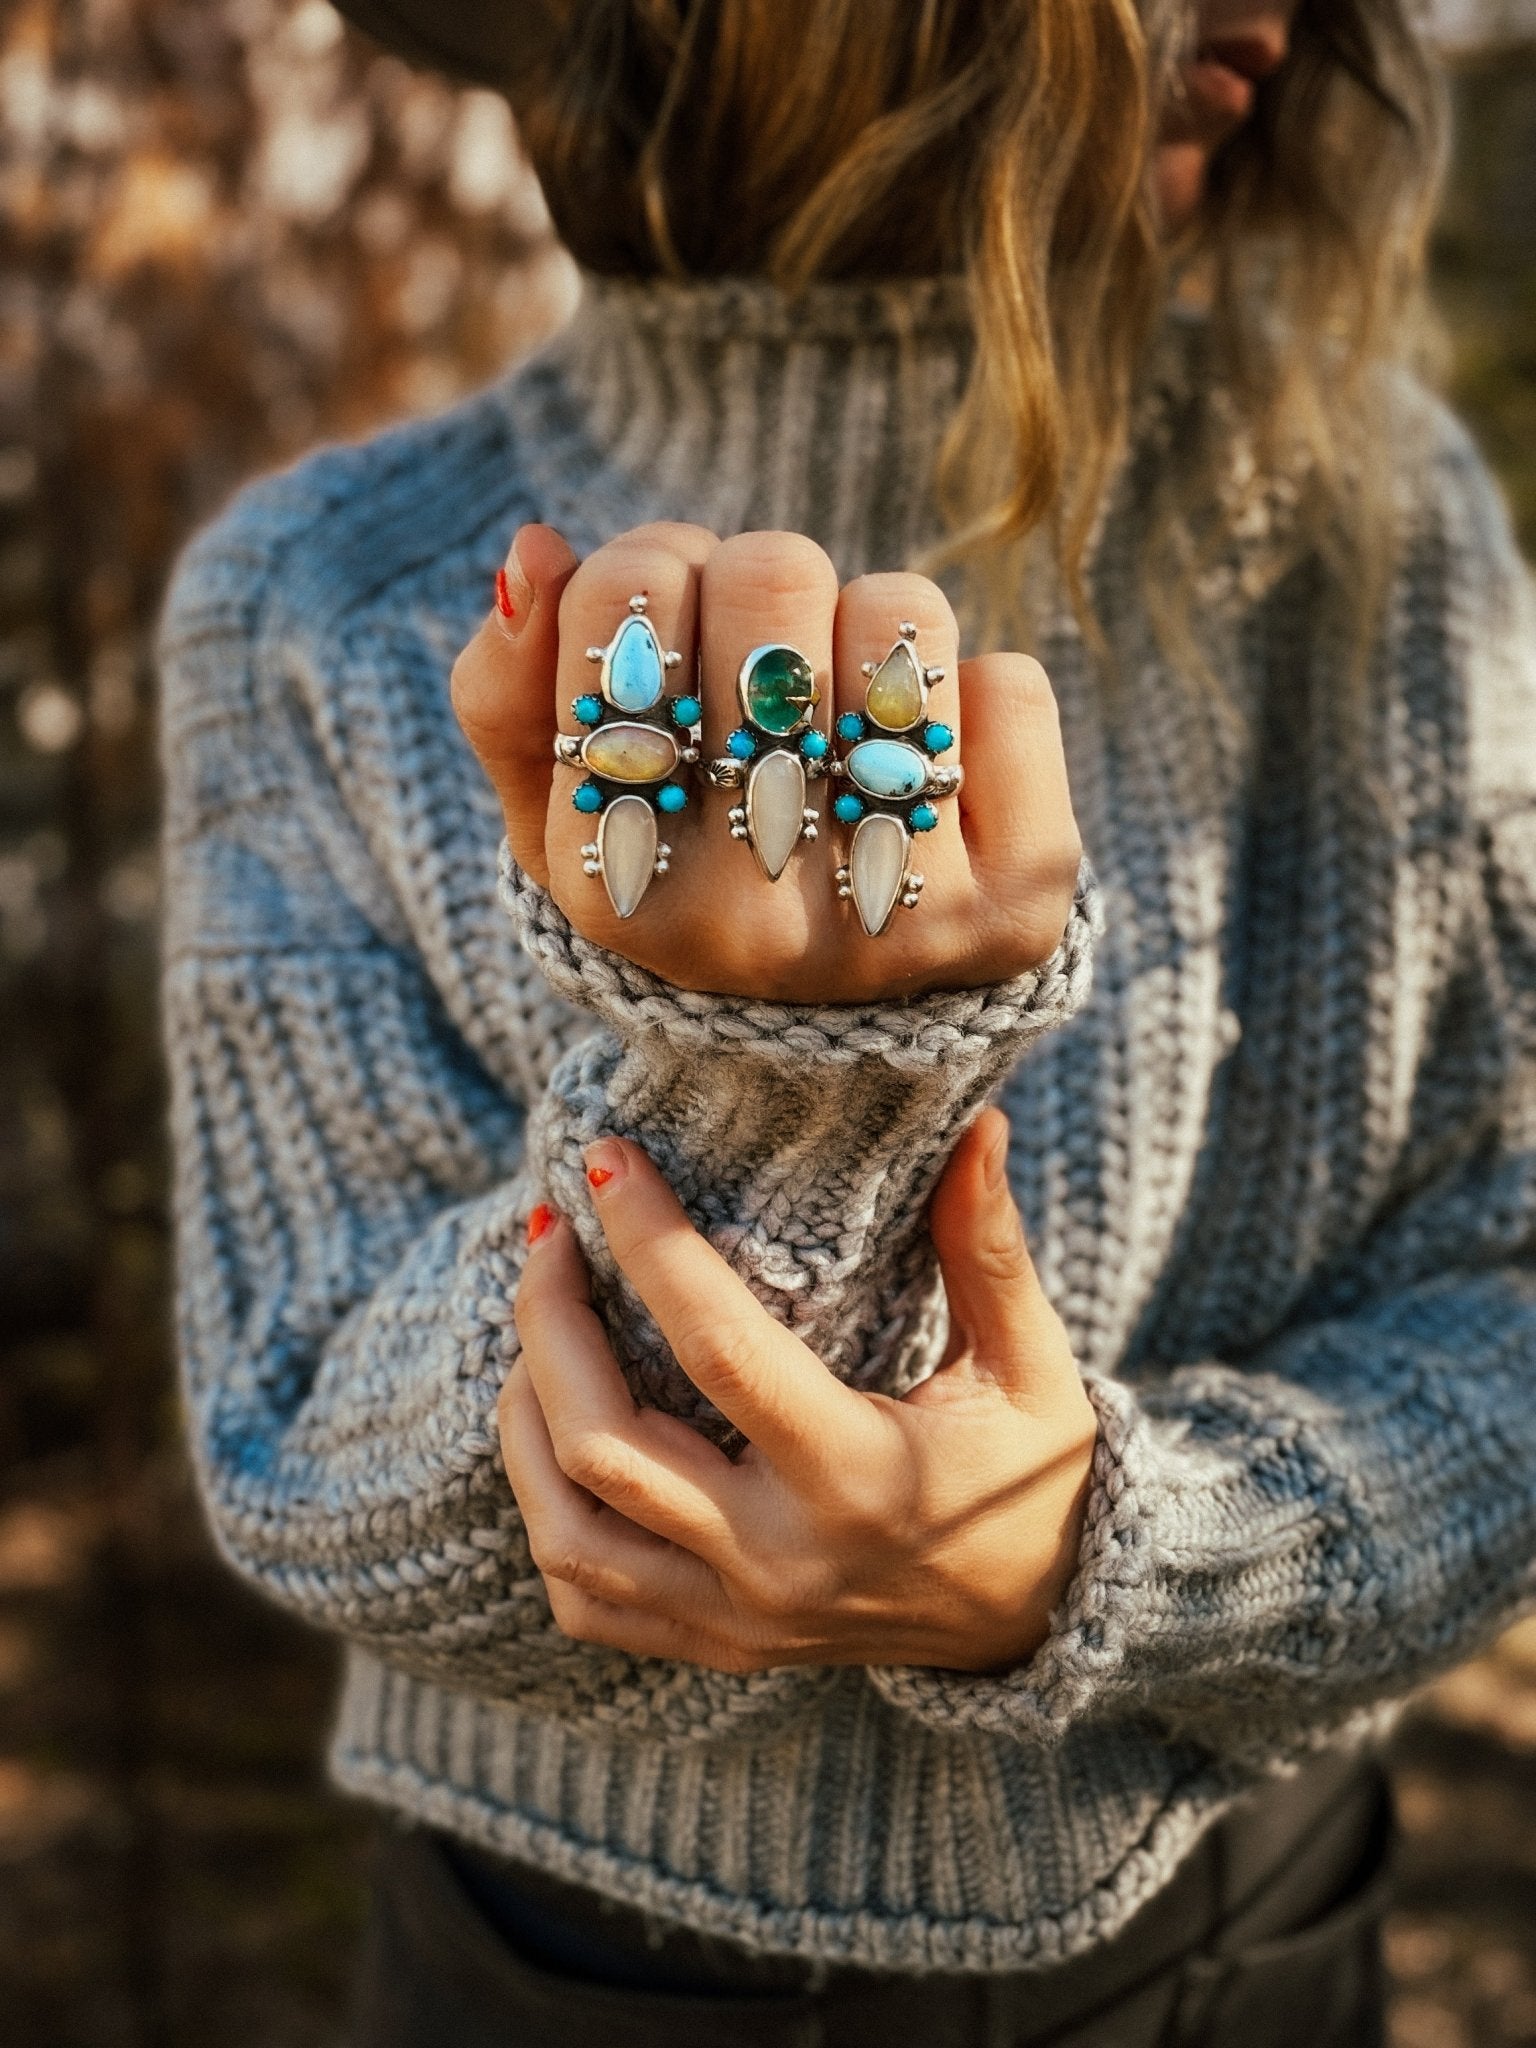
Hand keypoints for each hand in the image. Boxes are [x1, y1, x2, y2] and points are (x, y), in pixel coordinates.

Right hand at [451, 521, 1080, 1002]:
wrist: (833, 1052)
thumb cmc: (682, 885)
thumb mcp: (565, 816)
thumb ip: (508, 691)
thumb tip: (533, 550)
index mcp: (615, 884)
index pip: (627, 594)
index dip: (653, 569)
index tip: (671, 626)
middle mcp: (748, 922)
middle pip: (772, 572)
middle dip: (768, 587)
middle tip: (767, 663)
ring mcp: (893, 918)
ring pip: (901, 614)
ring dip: (874, 636)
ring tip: (847, 723)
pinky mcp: (1018, 904)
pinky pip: (1013, 686)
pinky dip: (980, 697)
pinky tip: (931, 775)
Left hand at [500, 1110, 1097, 1675]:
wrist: (1040, 1621)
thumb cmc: (1035, 1475)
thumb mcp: (1030, 1365)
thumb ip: (988, 1248)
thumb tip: (979, 1124)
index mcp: (860, 1475)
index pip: (719, 1349)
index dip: (651, 1245)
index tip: (610, 1161)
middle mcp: (781, 1558)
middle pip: (603, 1444)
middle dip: (548, 1323)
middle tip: (549, 1231)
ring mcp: (739, 1616)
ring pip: (569, 1532)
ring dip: (526, 1420)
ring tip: (537, 1331)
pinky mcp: (716, 1646)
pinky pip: (587, 1601)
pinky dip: (549, 1514)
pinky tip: (555, 1438)